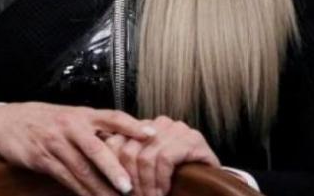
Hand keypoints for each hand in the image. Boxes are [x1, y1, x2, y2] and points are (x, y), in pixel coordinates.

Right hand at [0, 102, 157, 195]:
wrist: (7, 122)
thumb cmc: (46, 121)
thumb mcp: (71, 117)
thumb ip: (96, 129)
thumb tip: (128, 141)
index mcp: (82, 114)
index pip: (112, 117)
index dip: (132, 125)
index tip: (152, 134)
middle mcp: (70, 126)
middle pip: (96, 148)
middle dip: (114, 169)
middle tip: (130, 187)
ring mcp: (56, 143)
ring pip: (81, 169)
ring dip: (100, 188)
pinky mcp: (42, 158)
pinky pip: (65, 178)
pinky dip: (80, 191)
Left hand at [101, 116, 219, 195]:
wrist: (211, 184)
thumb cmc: (175, 179)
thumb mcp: (145, 170)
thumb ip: (127, 164)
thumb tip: (102, 172)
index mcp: (144, 128)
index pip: (115, 141)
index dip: (112, 169)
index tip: (117, 189)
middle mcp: (159, 124)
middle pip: (127, 149)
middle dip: (129, 180)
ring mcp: (177, 129)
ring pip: (144, 156)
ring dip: (144, 184)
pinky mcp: (192, 140)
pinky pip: (164, 159)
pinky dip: (160, 180)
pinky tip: (162, 192)